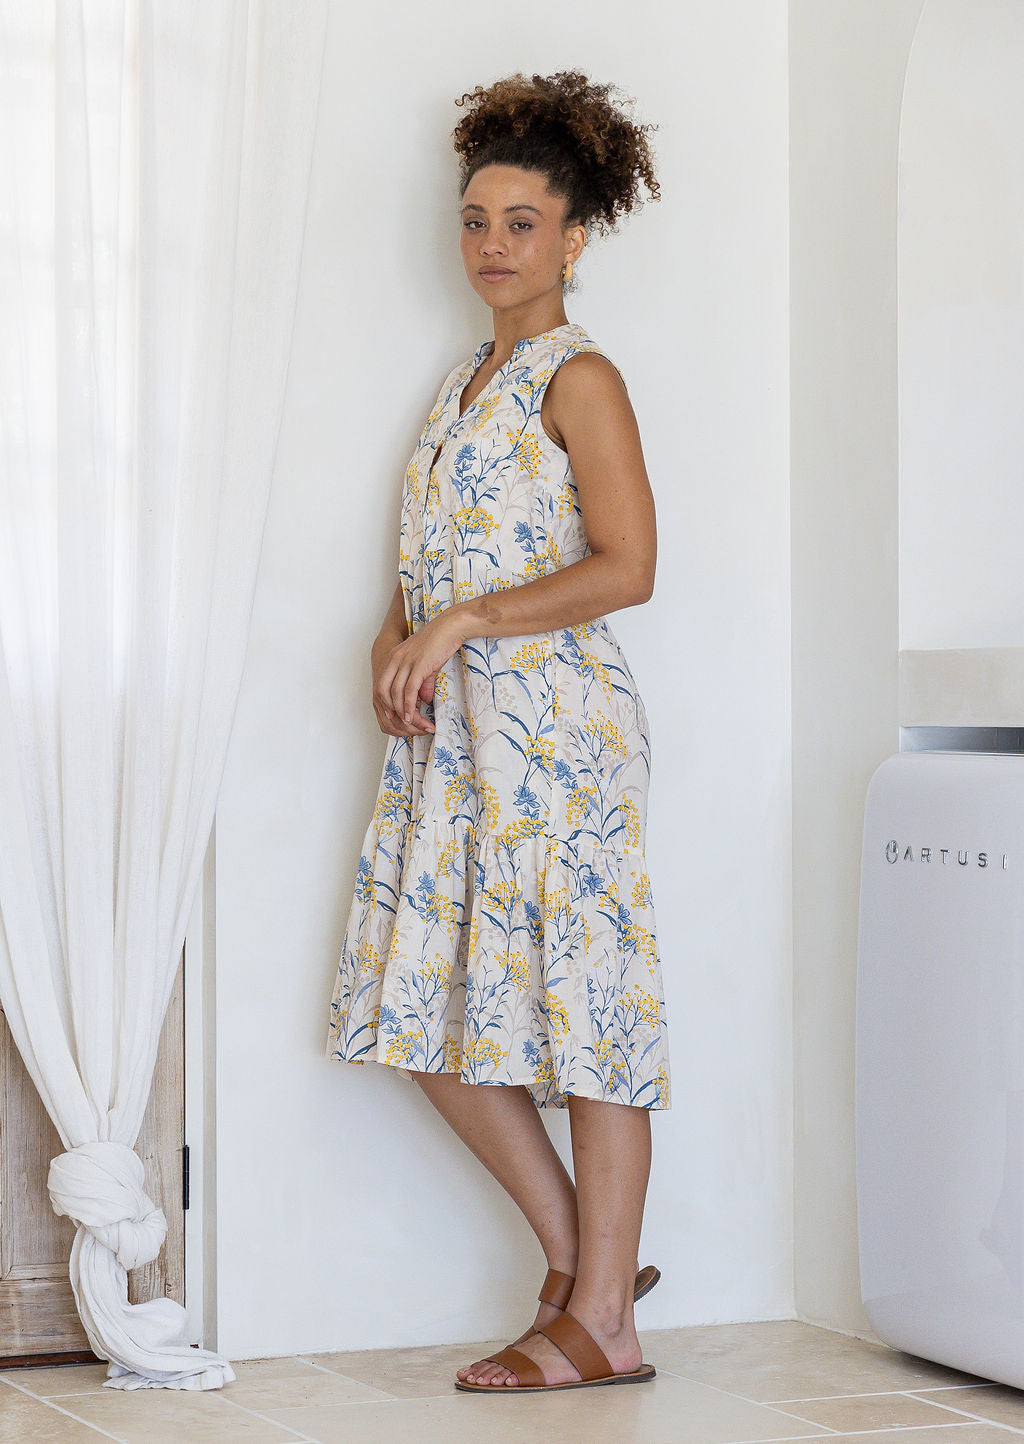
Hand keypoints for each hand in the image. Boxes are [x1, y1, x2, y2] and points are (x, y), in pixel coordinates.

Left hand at [371, 610, 464, 736]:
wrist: (450, 627)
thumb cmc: (439, 642)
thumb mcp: (424, 663)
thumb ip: (422, 682)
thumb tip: (425, 699)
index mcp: (393, 658)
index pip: (381, 685)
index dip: (384, 703)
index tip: (393, 716)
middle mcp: (395, 660)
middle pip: (383, 693)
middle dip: (390, 711)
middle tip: (401, 723)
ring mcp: (405, 663)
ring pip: (397, 694)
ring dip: (403, 713)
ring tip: (412, 724)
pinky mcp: (418, 666)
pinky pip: (409, 691)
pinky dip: (410, 707)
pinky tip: (413, 716)